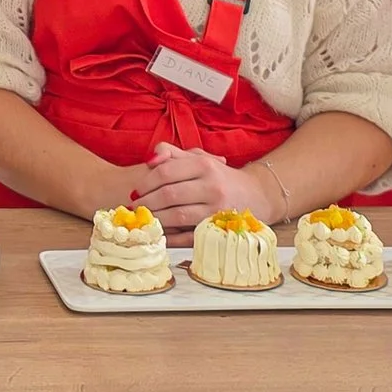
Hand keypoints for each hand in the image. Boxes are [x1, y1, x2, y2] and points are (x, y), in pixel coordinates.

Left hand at [128, 143, 272, 233]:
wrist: (257, 195)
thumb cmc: (220, 176)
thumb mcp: (199, 158)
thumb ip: (172, 154)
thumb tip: (149, 160)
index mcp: (204, 165)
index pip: (165, 172)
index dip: (145, 183)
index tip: (135, 191)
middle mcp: (211, 185)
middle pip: (168, 195)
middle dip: (146, 203)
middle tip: (134, 208)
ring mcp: (217, 208)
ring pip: (176, 216)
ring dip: (155, 220)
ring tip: (144, 220)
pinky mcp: (219, 228)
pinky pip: (189, 235)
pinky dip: (171, 237)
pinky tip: (160, 235)